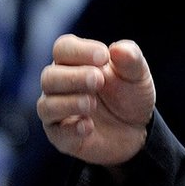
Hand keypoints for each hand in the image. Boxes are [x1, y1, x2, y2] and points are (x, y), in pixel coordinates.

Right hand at [37, 34, 154, 166]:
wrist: (138, 129)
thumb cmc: (130, 94)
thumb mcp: (137, 74)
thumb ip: (131, 59)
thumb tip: (118, 49)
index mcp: (74, 62)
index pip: (63, 48)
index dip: (80, 51)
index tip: (104, 57)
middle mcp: (60, 85)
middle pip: (49, 76)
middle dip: (73, 77)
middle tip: (98, 80)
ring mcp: (58, 112)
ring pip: (47, 105)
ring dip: (69, 103)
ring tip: (92, 103)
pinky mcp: (62, 137)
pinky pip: (56, 133)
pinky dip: (71, 129)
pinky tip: (88, 126)